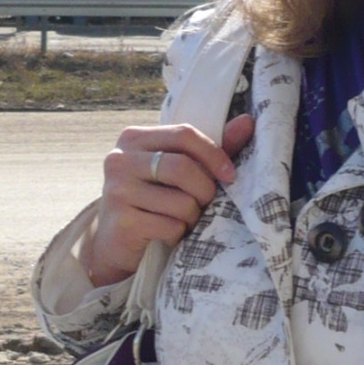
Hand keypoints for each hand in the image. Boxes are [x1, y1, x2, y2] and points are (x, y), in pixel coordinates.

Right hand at [84, 113, 254, 285]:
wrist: (115, 243)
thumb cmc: (152, 202)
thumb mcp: (177, 171)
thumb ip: (208, 149)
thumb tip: (248, 121)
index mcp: (134, 138)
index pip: (183, 134)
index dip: (213, 154)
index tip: (229, 175)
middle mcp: (120, 159)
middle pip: (183, 168)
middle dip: (205, 190)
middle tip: (205, 204)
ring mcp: (117, 190)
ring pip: (181, 202)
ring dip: (192, 217)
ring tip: (182, 221)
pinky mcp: (122, 222)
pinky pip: (170, 227)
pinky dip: (178, 235)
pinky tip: (168, 235)